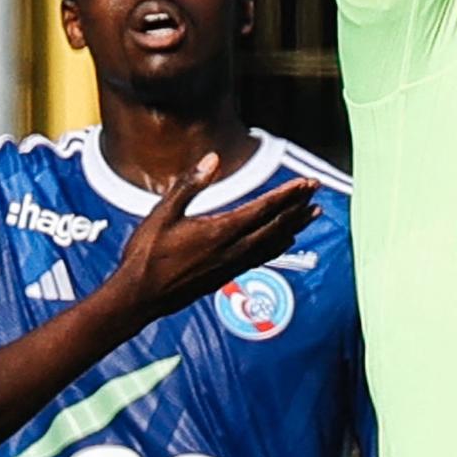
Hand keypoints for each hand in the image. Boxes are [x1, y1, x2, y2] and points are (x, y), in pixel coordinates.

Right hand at [108, 153, 316, 322]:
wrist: (140, 297)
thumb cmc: (147, 256)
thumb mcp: (163, 214)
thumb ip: (189, 185)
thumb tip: (212, 160)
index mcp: (220, 231)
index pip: (264, 209)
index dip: (287, 194)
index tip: (306, 182)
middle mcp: (233, 249)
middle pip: (276, 225)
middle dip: (298, 206)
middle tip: (316, 191)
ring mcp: (232, 264)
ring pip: (273, 242)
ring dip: (295, 225)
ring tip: (312, 214)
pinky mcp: (227, 275)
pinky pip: (262, 257)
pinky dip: (278, 245)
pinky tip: (285, 241)